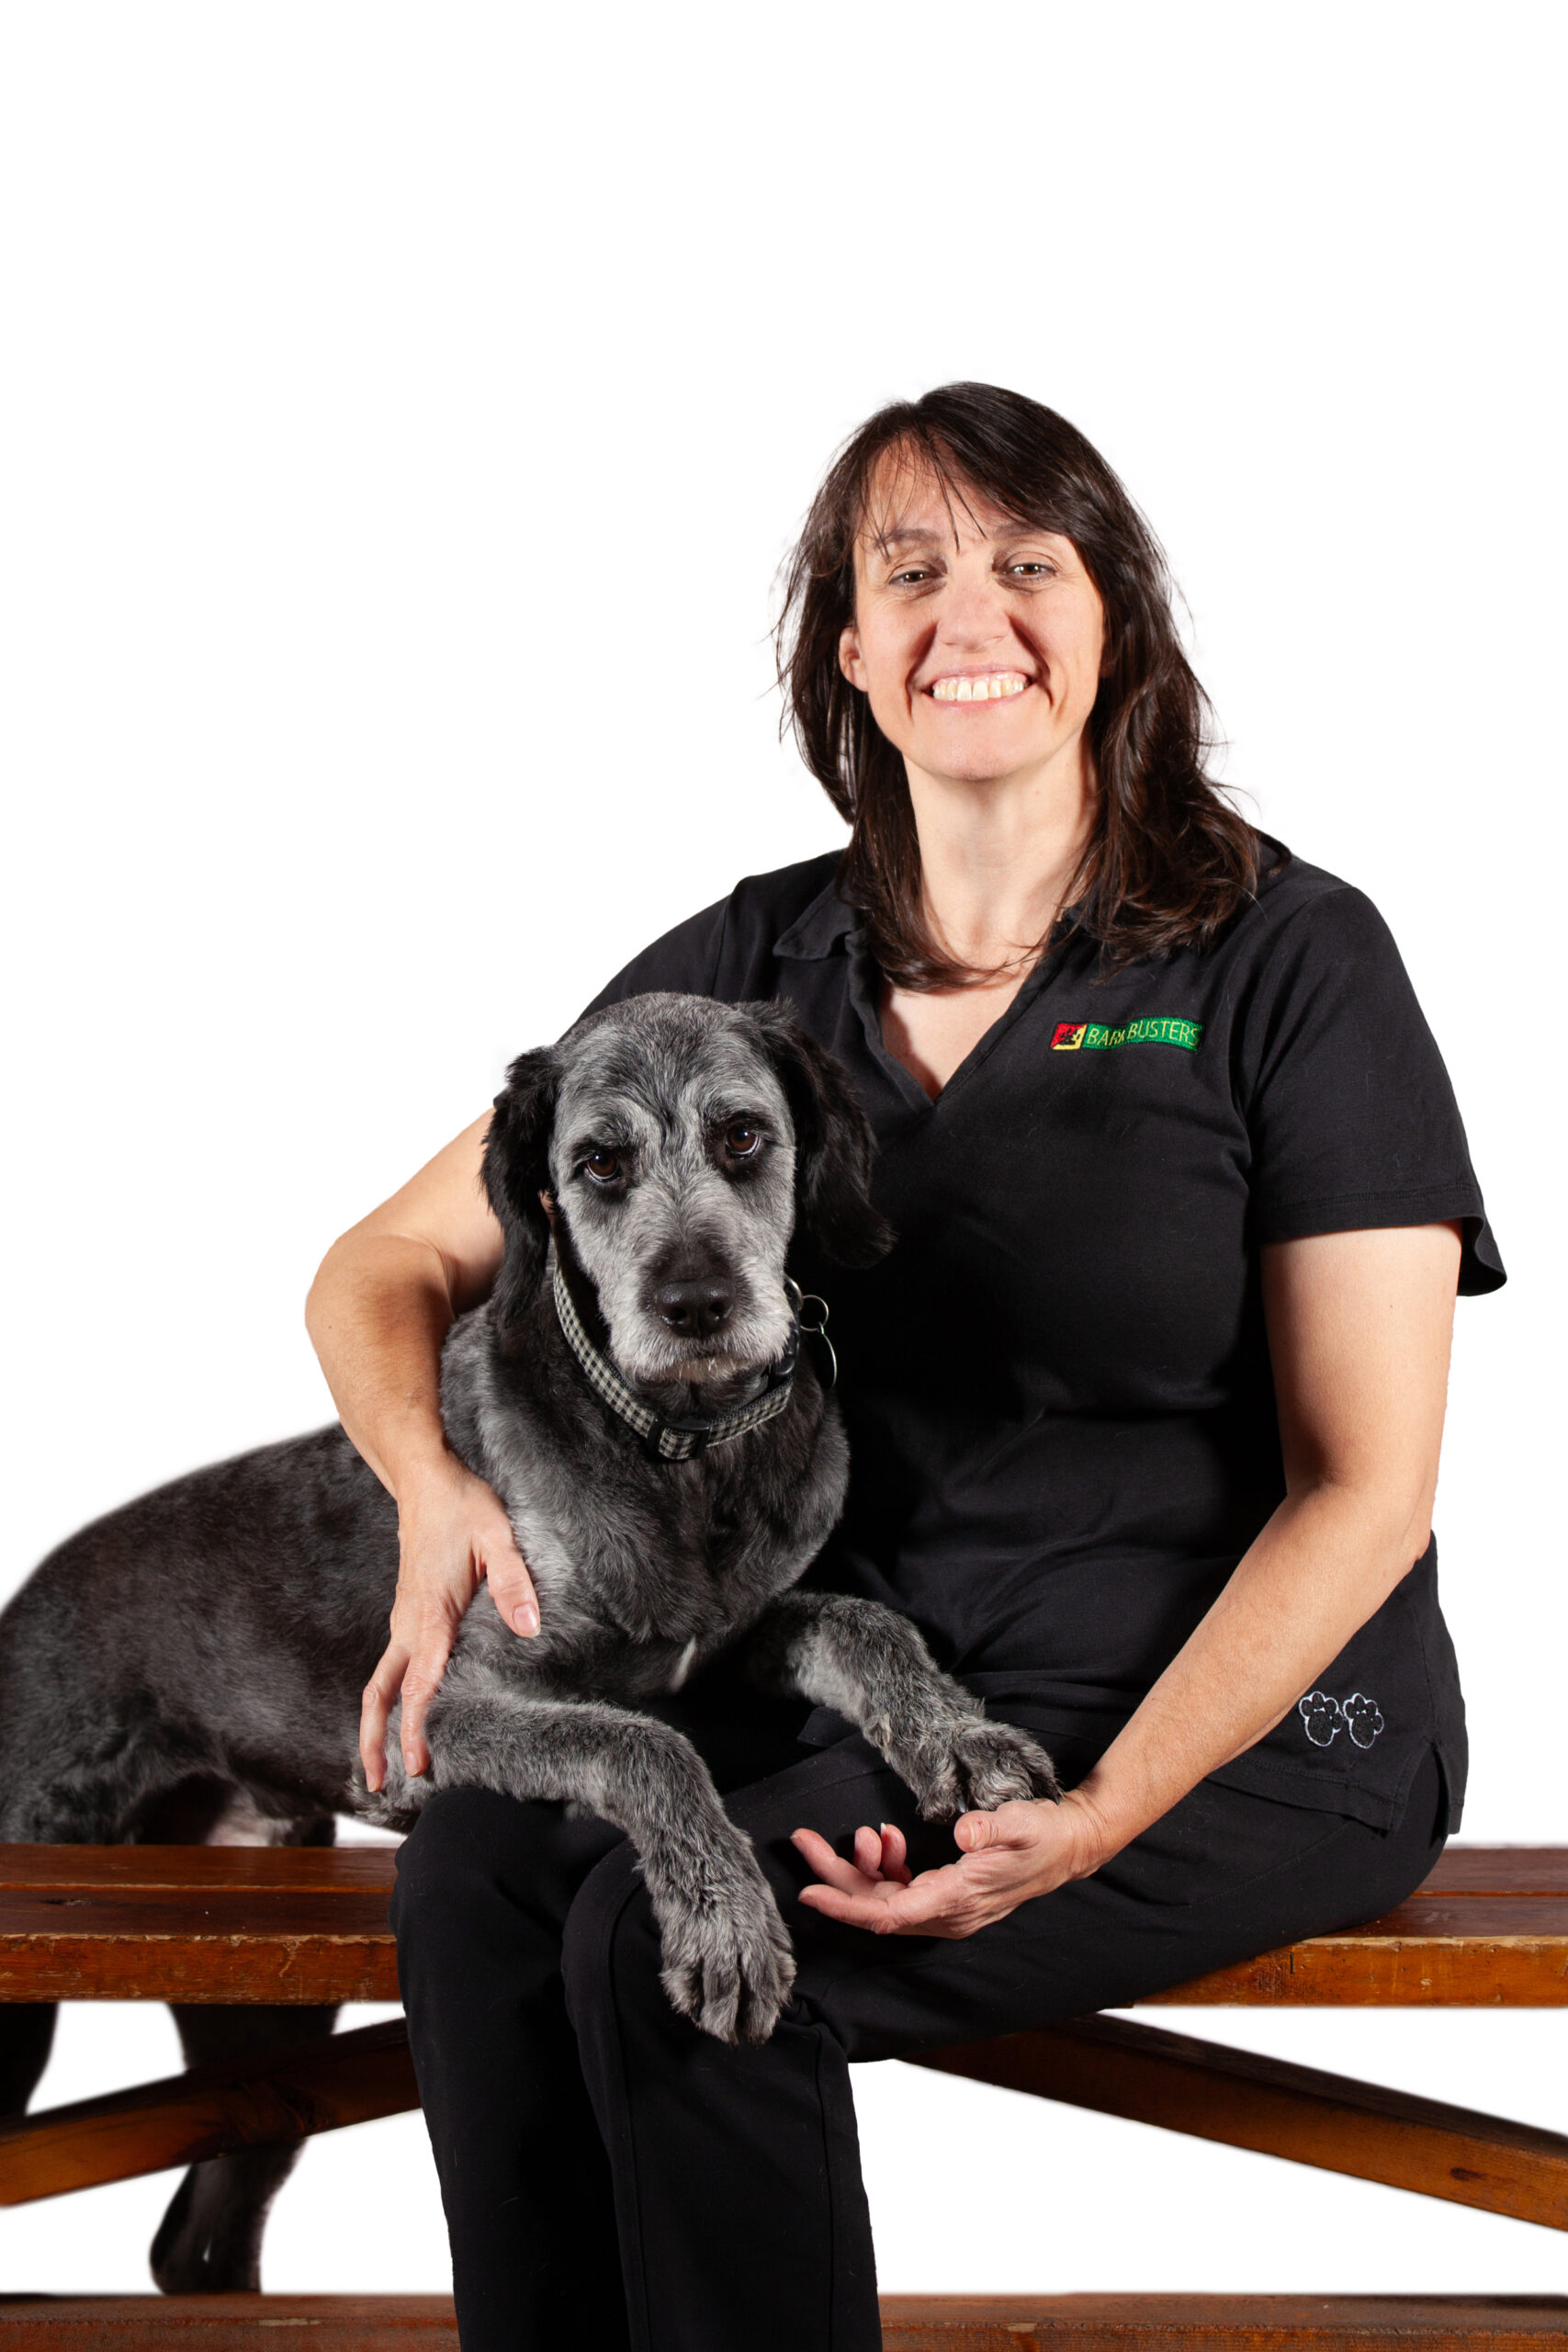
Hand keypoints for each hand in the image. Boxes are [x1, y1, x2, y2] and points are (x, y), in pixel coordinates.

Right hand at [359, 1454, 538, 1790]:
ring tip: (385, 1763)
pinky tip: (405, 1712)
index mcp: (430, 1614)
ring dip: (379, 1722)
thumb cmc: (462, 1505)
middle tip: (381, 1782)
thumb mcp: (498, 1536)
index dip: (415, 1727)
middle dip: (376, 1740)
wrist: (424, 1478)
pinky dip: (390, 1697)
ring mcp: (404, 1619)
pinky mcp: (408, 1613)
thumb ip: (514, 1582)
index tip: (416, 1764)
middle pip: (380, 1693)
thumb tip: (528, 1628)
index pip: (418, 1683)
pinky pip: (393, 1664)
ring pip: (381, 1681)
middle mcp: (408, 1623)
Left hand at [791, 1789, 1110, 1939]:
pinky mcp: (946, 1893)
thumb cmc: (1044, 1835)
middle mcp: (947, 1914)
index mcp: (958, 1902)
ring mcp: (945, 1907)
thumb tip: (964, 1833)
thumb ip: (991, 1828)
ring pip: (884, 1897)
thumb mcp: (1022, 1823)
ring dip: (862, 1867)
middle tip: (803, 1839)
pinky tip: (885, 1839)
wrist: (1069, 1845)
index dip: (846, 1906)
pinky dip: (884, 1864)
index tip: (809, 1892)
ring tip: (864, 1832)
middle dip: (835, 1876)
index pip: (888, 1914)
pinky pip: (901, 1888)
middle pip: (875, 1906)